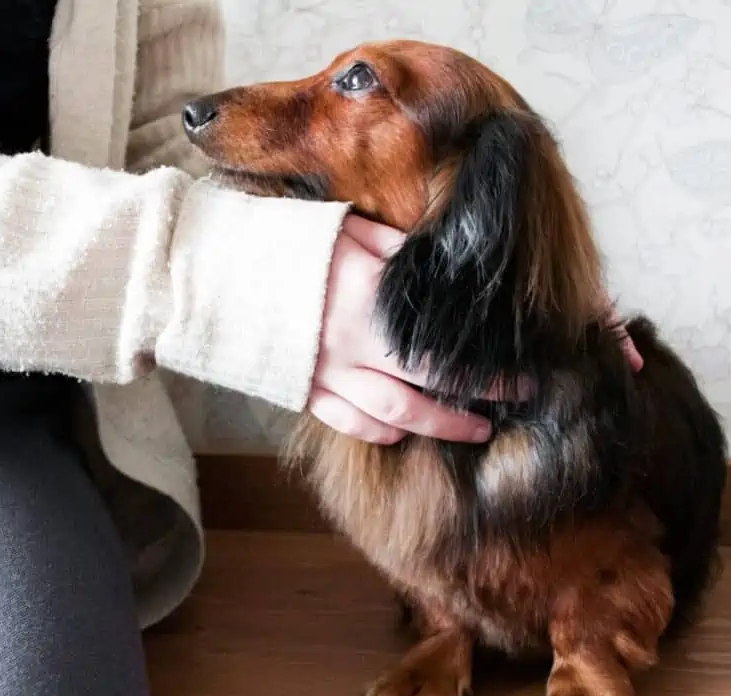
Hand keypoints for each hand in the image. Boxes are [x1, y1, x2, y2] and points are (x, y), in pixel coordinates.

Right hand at [310, 215, 644, 445]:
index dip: (487, 366)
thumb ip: (392, 250)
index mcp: (370, 303)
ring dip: (437, 425)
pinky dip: (379, 432)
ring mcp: (327, 375)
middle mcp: (355, 347)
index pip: (444, 345)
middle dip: (475, 399)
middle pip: (430, 385)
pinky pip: (348, 422)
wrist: (209, 275)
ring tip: (470, 428)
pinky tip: (401, 432)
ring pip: (395, 415)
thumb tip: (430, 264)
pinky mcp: (303, 390)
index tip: (520, 372)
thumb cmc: (277, 243)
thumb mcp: (341, 229)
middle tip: (510, 403)